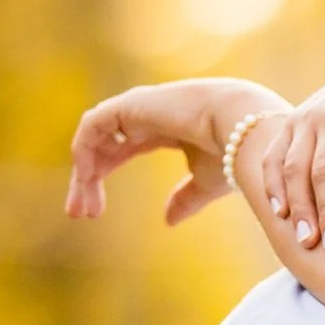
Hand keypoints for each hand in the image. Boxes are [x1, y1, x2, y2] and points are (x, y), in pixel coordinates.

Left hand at [66, 79, 275, 225]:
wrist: (245, 132)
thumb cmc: (234, 156)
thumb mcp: (206, 184)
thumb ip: (185, 198)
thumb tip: (168, 220)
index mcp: (163, 129)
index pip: (122, 150)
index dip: (102, 178)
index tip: (93, 213)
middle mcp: (146, 116)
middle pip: (104, 147)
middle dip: (88, 180)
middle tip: (80, 214)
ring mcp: (137, 107)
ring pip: (94, 139)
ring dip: (84, 173)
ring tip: (81, 208)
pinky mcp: (130, 104)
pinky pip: (93, 126)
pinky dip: (85, 152)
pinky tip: (88, 179)